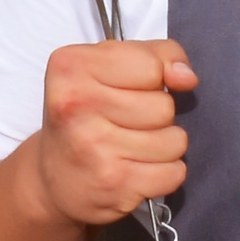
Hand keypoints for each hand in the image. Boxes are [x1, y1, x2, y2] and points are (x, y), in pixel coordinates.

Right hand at [27, 39, 197, 227]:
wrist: (52, 180)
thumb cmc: (85, 116)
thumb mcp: (107, 69)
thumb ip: (155, 56)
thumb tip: (187, 77)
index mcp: (71, 67)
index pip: (151, 66)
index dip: (152, 79)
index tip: (128, 91)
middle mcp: (77, 105)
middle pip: (164, 106)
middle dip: (157, 116)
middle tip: (126, 124)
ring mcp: (95, 147)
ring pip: (175, 141)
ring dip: (164, 146)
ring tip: (134, 148)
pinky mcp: (114, 184)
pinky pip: (175, 172)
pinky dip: (165, 174)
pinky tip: (138, 171)